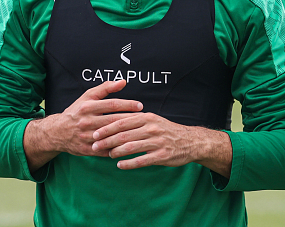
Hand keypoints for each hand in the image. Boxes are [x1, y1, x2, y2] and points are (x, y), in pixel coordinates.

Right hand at [24, 79, 142, 170]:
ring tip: (140, 131)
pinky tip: (130, 145)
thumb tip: (123, 82)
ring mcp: (87, 136)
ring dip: (127, 134)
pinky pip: (107, 150)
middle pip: (114, 120)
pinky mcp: (88, 149)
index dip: (128, 105)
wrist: (57, 132)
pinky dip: (119, 148)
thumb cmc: (76, 111)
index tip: (140, 106)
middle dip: (131, 119)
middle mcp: (87, 121)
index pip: (112, 104)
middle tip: (145, 119)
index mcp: (88, 107)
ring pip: (111, 136)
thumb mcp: (87, 96)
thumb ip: (105, 88)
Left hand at [91, 113, 231, 176]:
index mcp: (146, 117)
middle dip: (106, 141)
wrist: (190, 141)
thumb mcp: (152, 120)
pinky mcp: (161, 155)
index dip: (106, 128)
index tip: (94, 133)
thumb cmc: (166, 130)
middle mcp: (151, 128)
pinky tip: (120, 165)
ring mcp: (156, 142)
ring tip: (108, 155)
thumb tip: (113, 122)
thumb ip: (135, 120)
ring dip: (116, 152)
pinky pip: (141, 160)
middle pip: (123, 134)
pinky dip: (128, 164)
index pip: (121, 121)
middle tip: (95, 145)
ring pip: (130, 147)